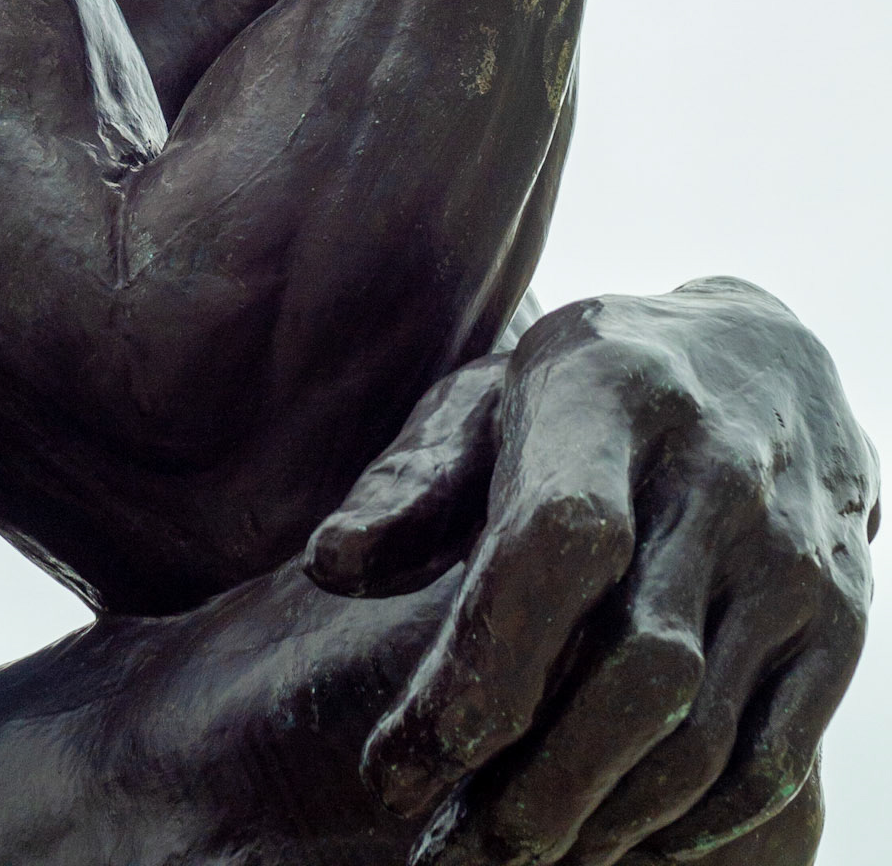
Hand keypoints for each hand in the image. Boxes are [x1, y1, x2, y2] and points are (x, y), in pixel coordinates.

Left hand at [305, 280, 877, 864]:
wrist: (766, 354)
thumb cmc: (594, 390)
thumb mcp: (490, 397)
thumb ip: (412, 486)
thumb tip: (329, 567)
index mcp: (609, 395)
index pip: (557, 543)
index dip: (483, 669)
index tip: (399, 768)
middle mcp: (716, 471)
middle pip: (636, 665)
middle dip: (534, 786)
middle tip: (446, 852)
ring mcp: (790, 549)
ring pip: (702, 729)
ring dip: (600, 821)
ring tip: (505, 856)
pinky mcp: (839, 615)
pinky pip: (770, 755)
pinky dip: (687, 824)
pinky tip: (609, 840)